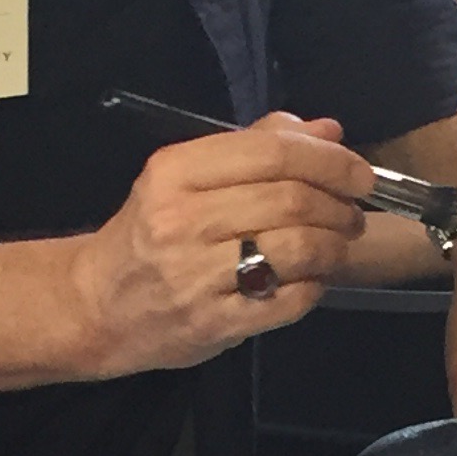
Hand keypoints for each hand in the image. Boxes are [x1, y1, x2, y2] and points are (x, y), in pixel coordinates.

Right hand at [68, 115, 373, 374]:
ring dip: (336, 244)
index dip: (329, 160)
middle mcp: (182, 220)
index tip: (359, 172)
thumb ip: (256, 147)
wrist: (96, 306)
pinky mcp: (213, 323)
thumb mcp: (185, 177)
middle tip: (353, 212)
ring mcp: (196, 276)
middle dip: (340, 204)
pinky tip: (313, 277)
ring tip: (341, 242)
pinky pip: (290, 300)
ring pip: (297, 248)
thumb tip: (328, 132)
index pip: (272, 153)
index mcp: (175, 171)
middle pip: (291, 200)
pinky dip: (316, 284)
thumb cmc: (149, 234)